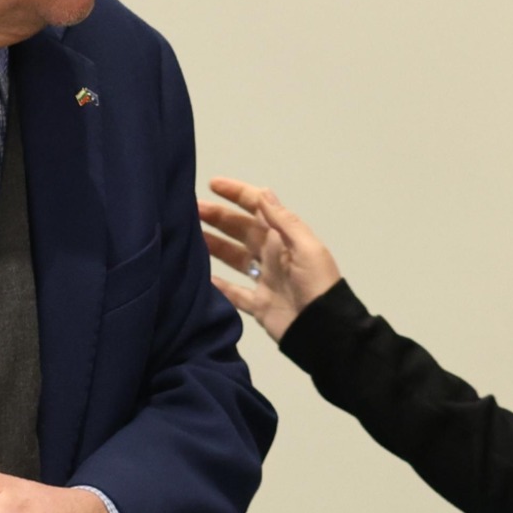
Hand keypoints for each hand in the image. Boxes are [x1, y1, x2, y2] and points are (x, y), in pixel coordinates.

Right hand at [199, 178, 341, 341]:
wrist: (324, 329)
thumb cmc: (317, 283)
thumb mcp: (305, 247)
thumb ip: (283, 221)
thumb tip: (263, 193)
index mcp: (285, 238)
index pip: (258, 208)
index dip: (237, 194)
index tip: (212, 183)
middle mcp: (273, 254)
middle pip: (241, 230)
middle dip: (218, 217)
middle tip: (190, 209)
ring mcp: (265, 280)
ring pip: (234, 258)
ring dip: (214, 245)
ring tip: (188, 236)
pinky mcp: (258, 305)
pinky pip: (234, 292)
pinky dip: (218, 286)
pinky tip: (200, 277)